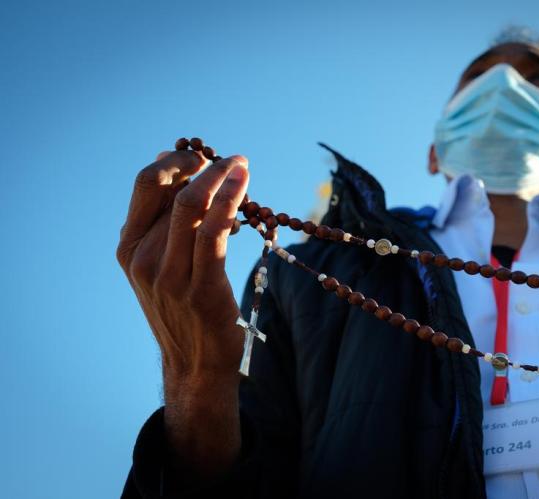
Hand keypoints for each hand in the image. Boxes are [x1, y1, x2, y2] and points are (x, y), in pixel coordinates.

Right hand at [116, 148, 249, 477]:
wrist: (193, 364)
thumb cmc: (182, 308)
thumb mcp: (160, 266)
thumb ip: (163, 224)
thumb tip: (172, 168)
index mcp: (129, 248)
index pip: (145, 185)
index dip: (174, 161)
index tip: (201, 156)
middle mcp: (142, 258)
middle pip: (171, 190)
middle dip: (203, 165)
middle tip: (230, 159)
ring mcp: (169, 274)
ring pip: (193, 206)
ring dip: (221, 177)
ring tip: (242, 164)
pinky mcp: (201, 286)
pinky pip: (215, 231)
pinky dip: (230, 199)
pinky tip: (244, 183)